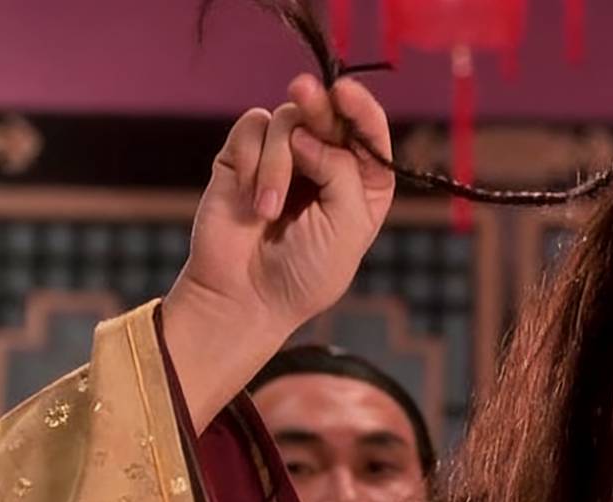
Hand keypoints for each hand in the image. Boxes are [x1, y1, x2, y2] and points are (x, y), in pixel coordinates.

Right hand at [164, 74, 394, 430]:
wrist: (244, 297)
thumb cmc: (306, 273)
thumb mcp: (347, 227)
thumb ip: (341, 173)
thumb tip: (307, 136)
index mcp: (362, 183)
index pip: (368, 133)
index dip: (361, 107)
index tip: (345, 93)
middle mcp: (326, 163)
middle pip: (329, 113)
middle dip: (320, 105)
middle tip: (305, 92)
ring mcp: (284, 158)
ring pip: (287, 120)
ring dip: (278, 163)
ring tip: (269, 210)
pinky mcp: (243, 157)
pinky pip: (251, 129)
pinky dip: (252, 161)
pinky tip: (251, 200)